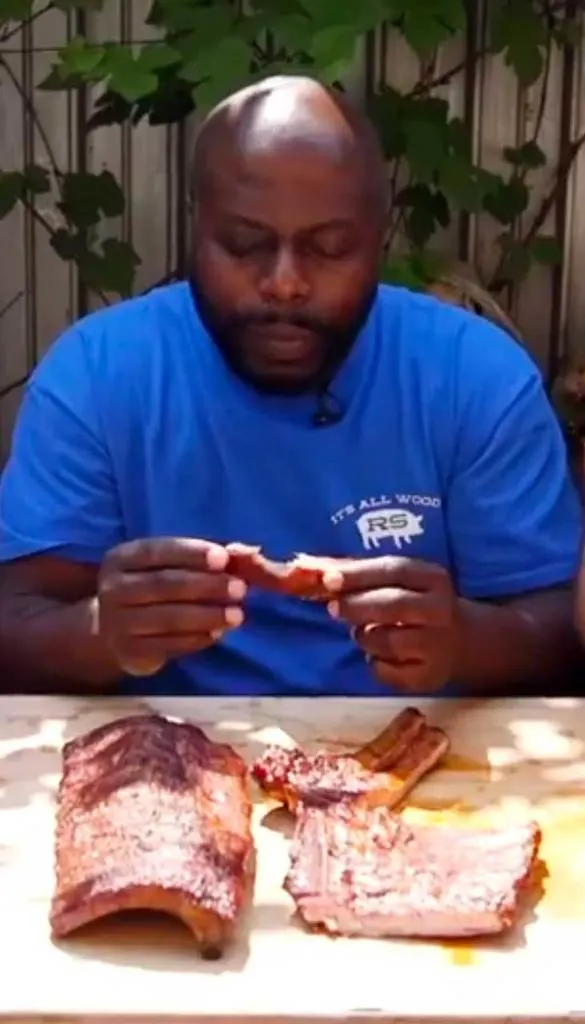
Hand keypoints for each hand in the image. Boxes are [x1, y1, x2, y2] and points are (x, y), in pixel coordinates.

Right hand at [98, 538, 246, 675]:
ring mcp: (117, 622)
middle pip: (164, 584)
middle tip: (240, 589)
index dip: (191, 553)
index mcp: (122, 558)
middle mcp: (113, 588)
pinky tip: (217, 634)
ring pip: (168, 618)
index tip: (224, 558)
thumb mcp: (168, 565)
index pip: (157, 551)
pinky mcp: (129, 652)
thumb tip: (245, 555)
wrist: (114, 629)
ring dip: (207, 616)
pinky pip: (168, 645)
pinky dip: (196, 639)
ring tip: (236, 615)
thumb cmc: (153, 586)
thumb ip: (203, 559)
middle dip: (206, 585)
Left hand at [323, 556, 459, 691]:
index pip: (393, 570)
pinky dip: (374, 663)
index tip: (327, 579)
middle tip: (333, 608)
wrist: (464, 642)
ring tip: (364, 631)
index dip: (358, 574)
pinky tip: (381, 655)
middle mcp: (439, 609)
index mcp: (432, 577)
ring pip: (386, 641)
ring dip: (364, 637)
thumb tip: (308, 569)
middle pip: (392, 605)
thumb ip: (358, 574)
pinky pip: (386, 671)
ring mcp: (436, 645)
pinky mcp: (427, 677)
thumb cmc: (415, 602)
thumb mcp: (398, 581)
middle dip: (356, 606)